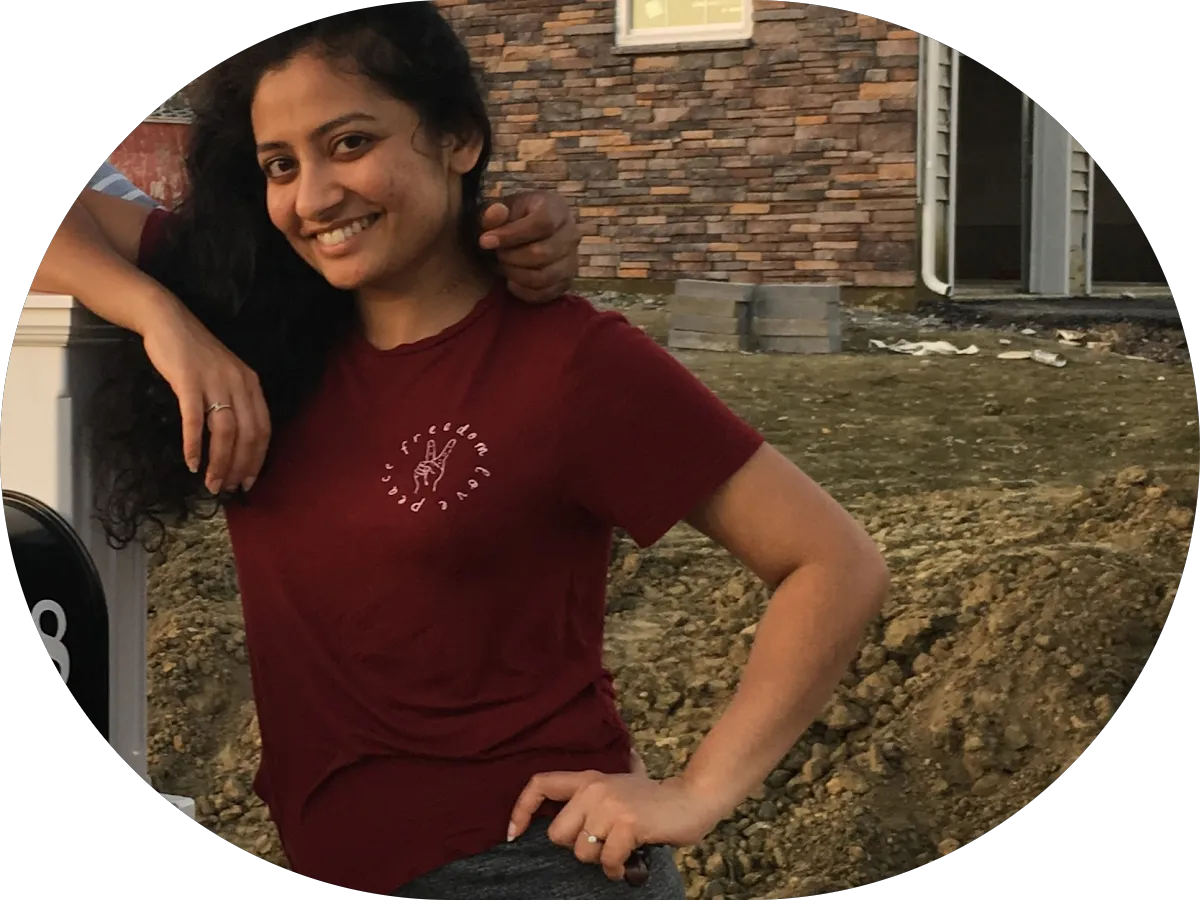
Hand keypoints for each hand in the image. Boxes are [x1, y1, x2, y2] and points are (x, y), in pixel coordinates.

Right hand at [140, 299, 270, 494]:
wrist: (168, 321)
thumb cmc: (194, 354)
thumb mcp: (225, 376)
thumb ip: (234, 402)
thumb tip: (235, 441)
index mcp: (251, 384)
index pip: (263, 429)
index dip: (257, 458)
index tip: (248, 481)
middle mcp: (239, 383)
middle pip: (248, 434)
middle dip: (240, 466)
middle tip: (228, 488)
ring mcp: (214, 381)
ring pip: (225, 431)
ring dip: (219, 462)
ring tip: (211, 483)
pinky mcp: (189, 380)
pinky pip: (194, 419)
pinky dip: (194, 444)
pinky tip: (191, 462)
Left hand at [479, 191, 579, 303]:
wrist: (525, 233)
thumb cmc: (512, 218)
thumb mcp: (499, 210)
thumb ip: (493, 212)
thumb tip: (496, 213)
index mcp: (557, 208)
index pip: (542, 223)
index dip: (512, 235)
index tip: (485, 241)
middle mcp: (571, 234)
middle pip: (542, 253)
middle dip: (511, 257)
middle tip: (497, 253)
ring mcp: (572, 260)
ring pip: (544, 276)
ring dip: (515, 274)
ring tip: (504, 265)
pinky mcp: (566, 282)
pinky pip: (544, 294)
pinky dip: (522, 291)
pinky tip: (511, 281)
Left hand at [507, 770, 722, 881]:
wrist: (691, 799)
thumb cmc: (653, 800)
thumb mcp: (618, 787)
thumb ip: (593, 795)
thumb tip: (565, 813)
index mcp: (588, 778)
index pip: (540, 784)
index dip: (521, 810)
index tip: (513, 834)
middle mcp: (594, 787)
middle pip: (557, 834)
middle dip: (578, 849)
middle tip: (603, 845)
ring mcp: (610, 804)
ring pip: (581, 851)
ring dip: (600, 860)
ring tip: (620, 850)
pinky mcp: (626, 823)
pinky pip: (606, 860)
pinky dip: (616, 868)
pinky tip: (628, 861)